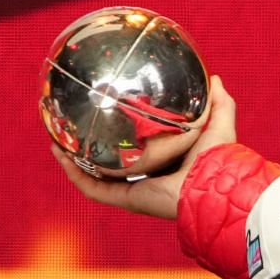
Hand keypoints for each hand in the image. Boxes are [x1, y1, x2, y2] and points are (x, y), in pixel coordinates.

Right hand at [51, 76, 238, 220]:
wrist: (218, 184)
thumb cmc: (223, 159)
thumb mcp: (220, 124)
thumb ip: (221, 104)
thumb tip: (215, 79)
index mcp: (168, 165)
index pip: (141, 152)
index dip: (125, 139)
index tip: (109, 120)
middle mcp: (150, 180)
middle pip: (115, 167)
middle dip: (93, 152)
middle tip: (77, 130)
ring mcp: (137, 191)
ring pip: (97, 179)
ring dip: (75, 163)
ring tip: (57, 142)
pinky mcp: (129, 199)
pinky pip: (93, 189)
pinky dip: (75, 174)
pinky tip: (60, 153)